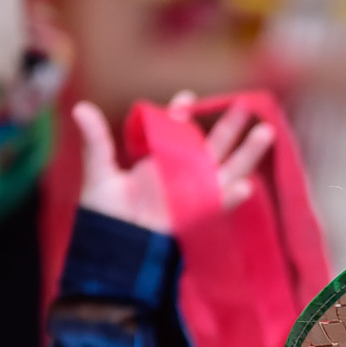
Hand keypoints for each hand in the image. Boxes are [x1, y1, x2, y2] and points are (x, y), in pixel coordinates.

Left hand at [73, 94, 275, 233]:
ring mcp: (193, 195)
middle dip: (229, 127)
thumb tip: (80, 108)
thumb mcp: (99, 174)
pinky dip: (232, 198)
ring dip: (247, 154)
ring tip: (266, 132)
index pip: (176, 131)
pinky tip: (246, 187)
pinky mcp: (196, 215)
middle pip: (213, 147)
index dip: (183, 114)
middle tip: (243, 106)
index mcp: (160, 161)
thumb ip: (96, 141)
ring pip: (226, 170)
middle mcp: (181, 175)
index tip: (186, 98)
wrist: (111, 248)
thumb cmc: (104, 215)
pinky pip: (218, 205)